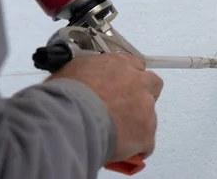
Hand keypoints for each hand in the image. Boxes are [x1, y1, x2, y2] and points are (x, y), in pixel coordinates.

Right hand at [46, 53, 162, 161]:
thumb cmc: (64, 96)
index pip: (135, 65)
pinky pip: (147, 143)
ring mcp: (145, 106)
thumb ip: (86, 76)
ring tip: (117, 135)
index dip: (129, 79)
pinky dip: (137, 148)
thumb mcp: (71, 73)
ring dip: (138, 124)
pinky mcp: (146, 131)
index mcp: (118, 64)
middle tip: (129, 109)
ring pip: (150, 116)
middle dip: (144, 96)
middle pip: (152, 85)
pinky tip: (122, 152)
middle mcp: (136, 81)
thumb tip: (80, 84)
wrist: (69, 118)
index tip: (123, 87)